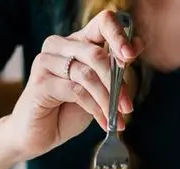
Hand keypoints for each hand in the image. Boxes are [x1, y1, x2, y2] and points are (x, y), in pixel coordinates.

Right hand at [9, 10, 143, 160]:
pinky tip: (104, 123)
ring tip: (117, 119)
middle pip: (96, 54)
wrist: (41, 134)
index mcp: (77, 42)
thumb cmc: (69, 110)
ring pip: (87, 76)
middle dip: (116, 83)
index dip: (119, 36)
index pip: (102, 23)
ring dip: (107, 101)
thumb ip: (115, 68)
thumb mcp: (98, 89)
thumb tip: (139, 43)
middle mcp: (59, 45)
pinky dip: (95, 109)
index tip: (131, 56)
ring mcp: (47, 62)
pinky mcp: (41, 82)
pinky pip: (76, 92)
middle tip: (127, 107)